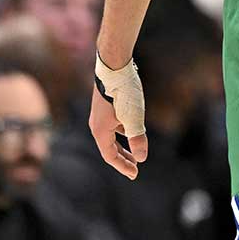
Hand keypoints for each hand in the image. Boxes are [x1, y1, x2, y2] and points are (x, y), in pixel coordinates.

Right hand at [88, 57, 147, 178]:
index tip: (135, 174)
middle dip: (123, 159)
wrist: (113, 64)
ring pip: (111, 137)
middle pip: (109, 148)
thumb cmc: (123, 92)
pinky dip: (122, 133)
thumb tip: (142, 158)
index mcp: (100, 131)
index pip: (110, 156)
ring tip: (135, 153)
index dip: (123, 166)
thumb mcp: (134, 117)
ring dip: (123, 146)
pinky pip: (113, 126)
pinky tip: (131, 130)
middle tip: (135, 169)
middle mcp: (96, 124)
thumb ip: (137, 139)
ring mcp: (100, 115)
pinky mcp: (105, 106)